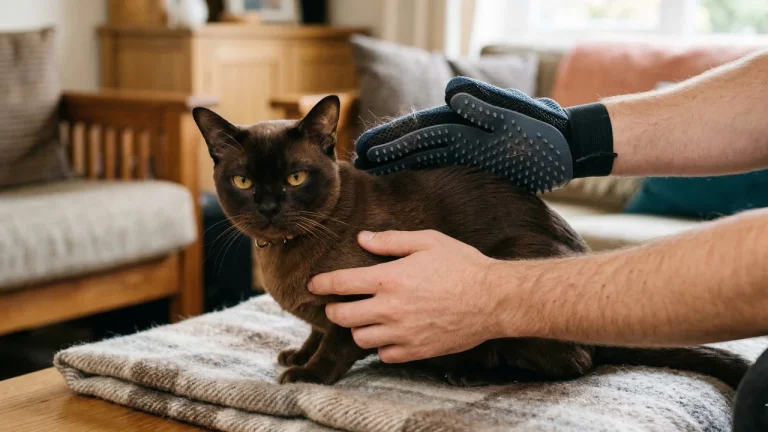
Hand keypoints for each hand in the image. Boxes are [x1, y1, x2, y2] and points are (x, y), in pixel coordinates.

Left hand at [308, 230, 504, 362]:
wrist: (493, 299)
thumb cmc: (462, 265)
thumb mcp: (427, 241)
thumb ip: (391, 240)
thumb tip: (362, 238)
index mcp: (389, 279)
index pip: (340, 284)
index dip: (320, 284)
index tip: (313, 285)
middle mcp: (390, 309)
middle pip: (341, 316)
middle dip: (333, 310)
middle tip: (337, 304)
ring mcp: (402, 333)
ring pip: (360, 338)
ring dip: (357, 328)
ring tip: (366, 318)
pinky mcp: (416, 350)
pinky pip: (384, 355)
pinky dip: (381, 346)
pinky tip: (389, 334)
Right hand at [353, 76, 615, 191]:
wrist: (567, 145)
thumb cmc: (543, 133)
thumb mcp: (516, 117)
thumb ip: (484, 104)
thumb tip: (450, 92)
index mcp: (464, 118)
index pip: (419, 129)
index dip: (391, 139)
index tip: (365, 150)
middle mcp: (459, 128)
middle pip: (414, 139)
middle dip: (385, 148)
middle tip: (357, 159)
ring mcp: (465, 142)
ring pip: (422, 150)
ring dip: (396, 158)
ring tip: (370, 166)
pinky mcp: (473, 156)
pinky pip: (438, 161)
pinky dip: (417, 165)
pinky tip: (402, 170)